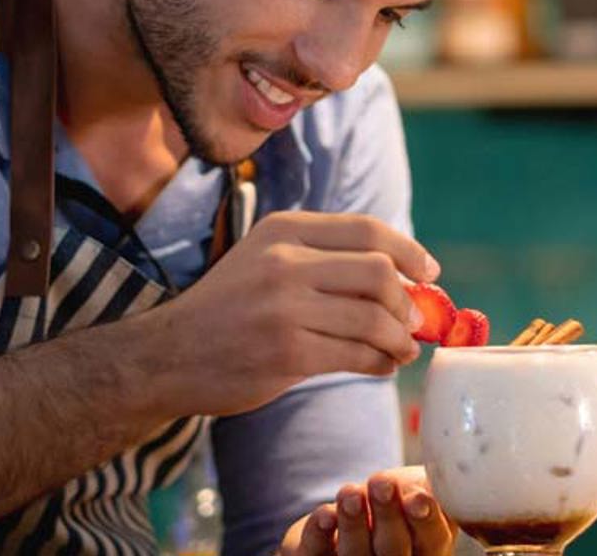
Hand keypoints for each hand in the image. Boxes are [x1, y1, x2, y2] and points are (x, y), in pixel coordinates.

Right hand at [136, 211, 439, 416]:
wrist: (167, 355)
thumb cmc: (227, 309)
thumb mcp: (265, 260)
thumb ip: (323, 259)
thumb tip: (402, 276)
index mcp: (283, 230)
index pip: (367, 230)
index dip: (410, 251)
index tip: (429, 273)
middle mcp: (285, 262)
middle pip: (379, 272)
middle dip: (407, 301)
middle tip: (415, 321)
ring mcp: (285, 308)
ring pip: (374, 317)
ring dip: (399, 338)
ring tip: (401, 349)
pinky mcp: (287, 353)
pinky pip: (357, 355)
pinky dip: (380, 362)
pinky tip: (381, 366)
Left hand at [283, 466, 455, 555]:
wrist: (352, 512)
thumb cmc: (396, 500)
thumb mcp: (419, 488)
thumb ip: (426, 487)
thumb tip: (423, 487)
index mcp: (426, 549)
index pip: (432, 541)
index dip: (425, 521)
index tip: (418, 498)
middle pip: (394, 551)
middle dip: (388, 517)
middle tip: (381, 484)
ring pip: (355, 555)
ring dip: (353, 523)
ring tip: (350, 492)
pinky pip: (317, 553)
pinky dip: (320, 533)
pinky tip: (326, 515)